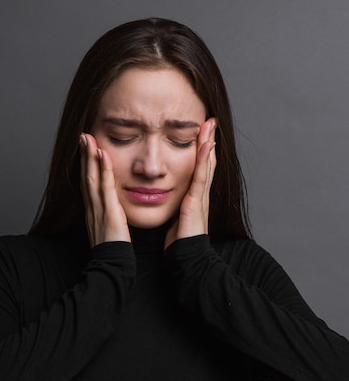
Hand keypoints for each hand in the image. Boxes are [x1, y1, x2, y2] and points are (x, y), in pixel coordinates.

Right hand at [79, 133, 130, 246]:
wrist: (111, 265)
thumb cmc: (114, 251)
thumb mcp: (111, 229)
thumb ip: (111, 217)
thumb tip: (114, 211)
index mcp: (93, 210)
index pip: (88, 183)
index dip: (86, 165)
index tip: (87, 148)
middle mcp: (92, 207)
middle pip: (86, 176)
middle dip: (83, 155)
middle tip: (83, 135)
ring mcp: (98, 209)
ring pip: (91, 178)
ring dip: (89, 157)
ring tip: (88, 138)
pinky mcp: (108, 212)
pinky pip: (105, 187)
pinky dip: (103, 170)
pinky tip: (103, 155)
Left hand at [164, 118, 216, 248]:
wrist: (187, 259)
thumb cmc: (179, 243)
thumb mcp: (176, 219)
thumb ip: (176, 207)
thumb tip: (170, 200)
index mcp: (194, 197)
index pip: (199, 168)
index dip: (201, 150)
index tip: (202, 132)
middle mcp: (200, 194)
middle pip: (206, 162)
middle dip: (208, 140)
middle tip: (210, 121)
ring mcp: (200, 197)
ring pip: (206, 165)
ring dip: (209, 144)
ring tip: (210, 125)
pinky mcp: (196, 202)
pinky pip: (200, 178)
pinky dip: (205, 161)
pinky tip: (207, 146)